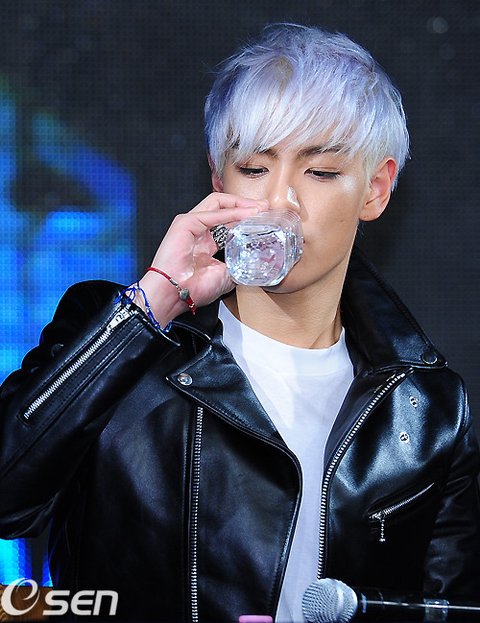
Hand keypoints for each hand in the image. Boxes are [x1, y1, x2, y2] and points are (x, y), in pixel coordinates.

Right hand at [138, 192, 268, 324]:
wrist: (176, 295)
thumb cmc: (194, 289)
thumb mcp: (227, 275)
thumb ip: (239, 264)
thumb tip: (256, 262)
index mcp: (205, 242)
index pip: (227, 221)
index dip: (245, 217)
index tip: (263, 217)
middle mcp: (198, 231)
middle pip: (223, 207)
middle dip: (245, 205)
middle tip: (263, 207)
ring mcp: (190, 225)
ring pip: (217, 203)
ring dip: (239, 204)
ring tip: (257, 208)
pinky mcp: (185, 223)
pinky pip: (211, 213)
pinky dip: (230, 212)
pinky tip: (245, 214)